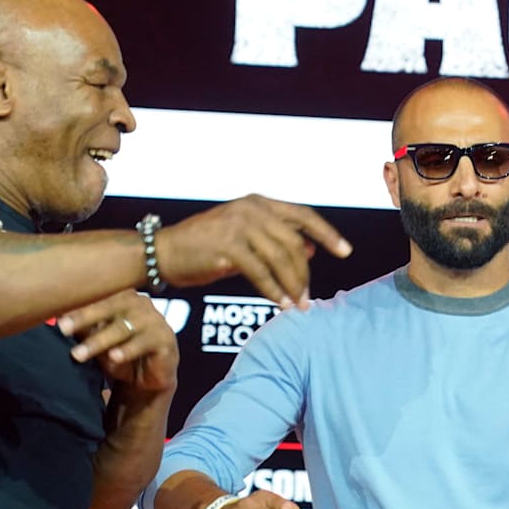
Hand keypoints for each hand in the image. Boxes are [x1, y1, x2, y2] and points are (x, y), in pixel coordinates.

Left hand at [58, 289, 178, 392]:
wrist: (147, 378)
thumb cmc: (119, 352)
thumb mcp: (97, 339)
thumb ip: (82, 327)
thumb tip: (56, 315)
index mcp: (124, 296)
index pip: (100, 296)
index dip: (78, 304)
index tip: (56, 316)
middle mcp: (141, 304)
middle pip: (112, 306)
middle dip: (85, 318)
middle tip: (63, 329)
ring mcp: (156, 320)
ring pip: (125, 327)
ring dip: (100, 340)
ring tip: (79, 354)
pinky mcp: (166, 340)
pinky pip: (145, 343)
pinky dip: (128, 350)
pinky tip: (114, 357)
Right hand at [158, 195, 351, 305]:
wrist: (163, 251)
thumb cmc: (205, 247)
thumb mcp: (245, 238)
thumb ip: (276, 241)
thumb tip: (312, 248)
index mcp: (258, 203)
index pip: (303, 215)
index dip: (327, 233)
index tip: (346, 251)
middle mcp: (251, 209)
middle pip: (294, 243)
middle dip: (305, 273)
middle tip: (309, 297)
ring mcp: (239, 225)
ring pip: (280, 259)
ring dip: (292, 286)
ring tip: (298, 306)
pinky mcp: (227, 246)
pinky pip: (260, 273)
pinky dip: (273, 291)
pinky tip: (280, 304)